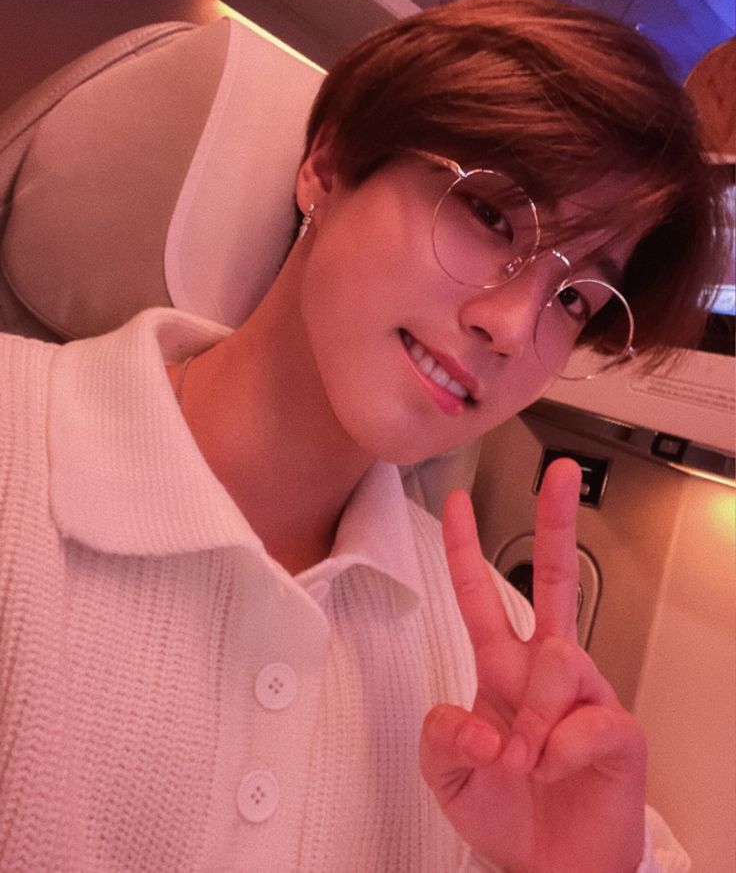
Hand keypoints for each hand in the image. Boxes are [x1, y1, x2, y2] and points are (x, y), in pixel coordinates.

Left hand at [420, 458, 646, 872]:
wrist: (551, 870)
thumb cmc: (506, 813)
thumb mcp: (449, 774)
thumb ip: (442, 736)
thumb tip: (480, 717)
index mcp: (502, 668)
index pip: (480, 596)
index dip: (464, 550)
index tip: (454, 503)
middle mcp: (546, 669)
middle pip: (552, 579)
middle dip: (555, 522)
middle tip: (560, 473)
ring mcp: (584, 694)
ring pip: (557, 658)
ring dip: (531, 715)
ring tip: (524, 758)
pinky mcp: (617, 728)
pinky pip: (585, 719)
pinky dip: (558, 752)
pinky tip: (554, 770)